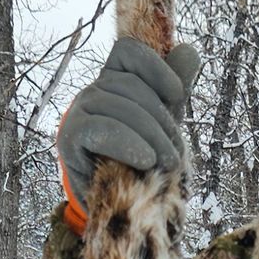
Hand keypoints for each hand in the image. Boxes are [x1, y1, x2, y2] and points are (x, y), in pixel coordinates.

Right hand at [56, 37, 201, 227]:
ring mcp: (79, 113)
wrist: (119, 208)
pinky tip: (145, 160)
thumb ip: (175, 89)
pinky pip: (98, 129)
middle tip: (176, 154)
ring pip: (118, 106)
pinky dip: (126, 143)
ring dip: (150, 136)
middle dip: (161, 120)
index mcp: (116, 81)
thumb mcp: (164, 124)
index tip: (177, 96)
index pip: (128, 52)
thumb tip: (189, 50)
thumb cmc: (144, 162)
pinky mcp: (69, 139)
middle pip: (130, 85)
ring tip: (167, 164)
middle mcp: (94, 91)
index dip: (155, 67)